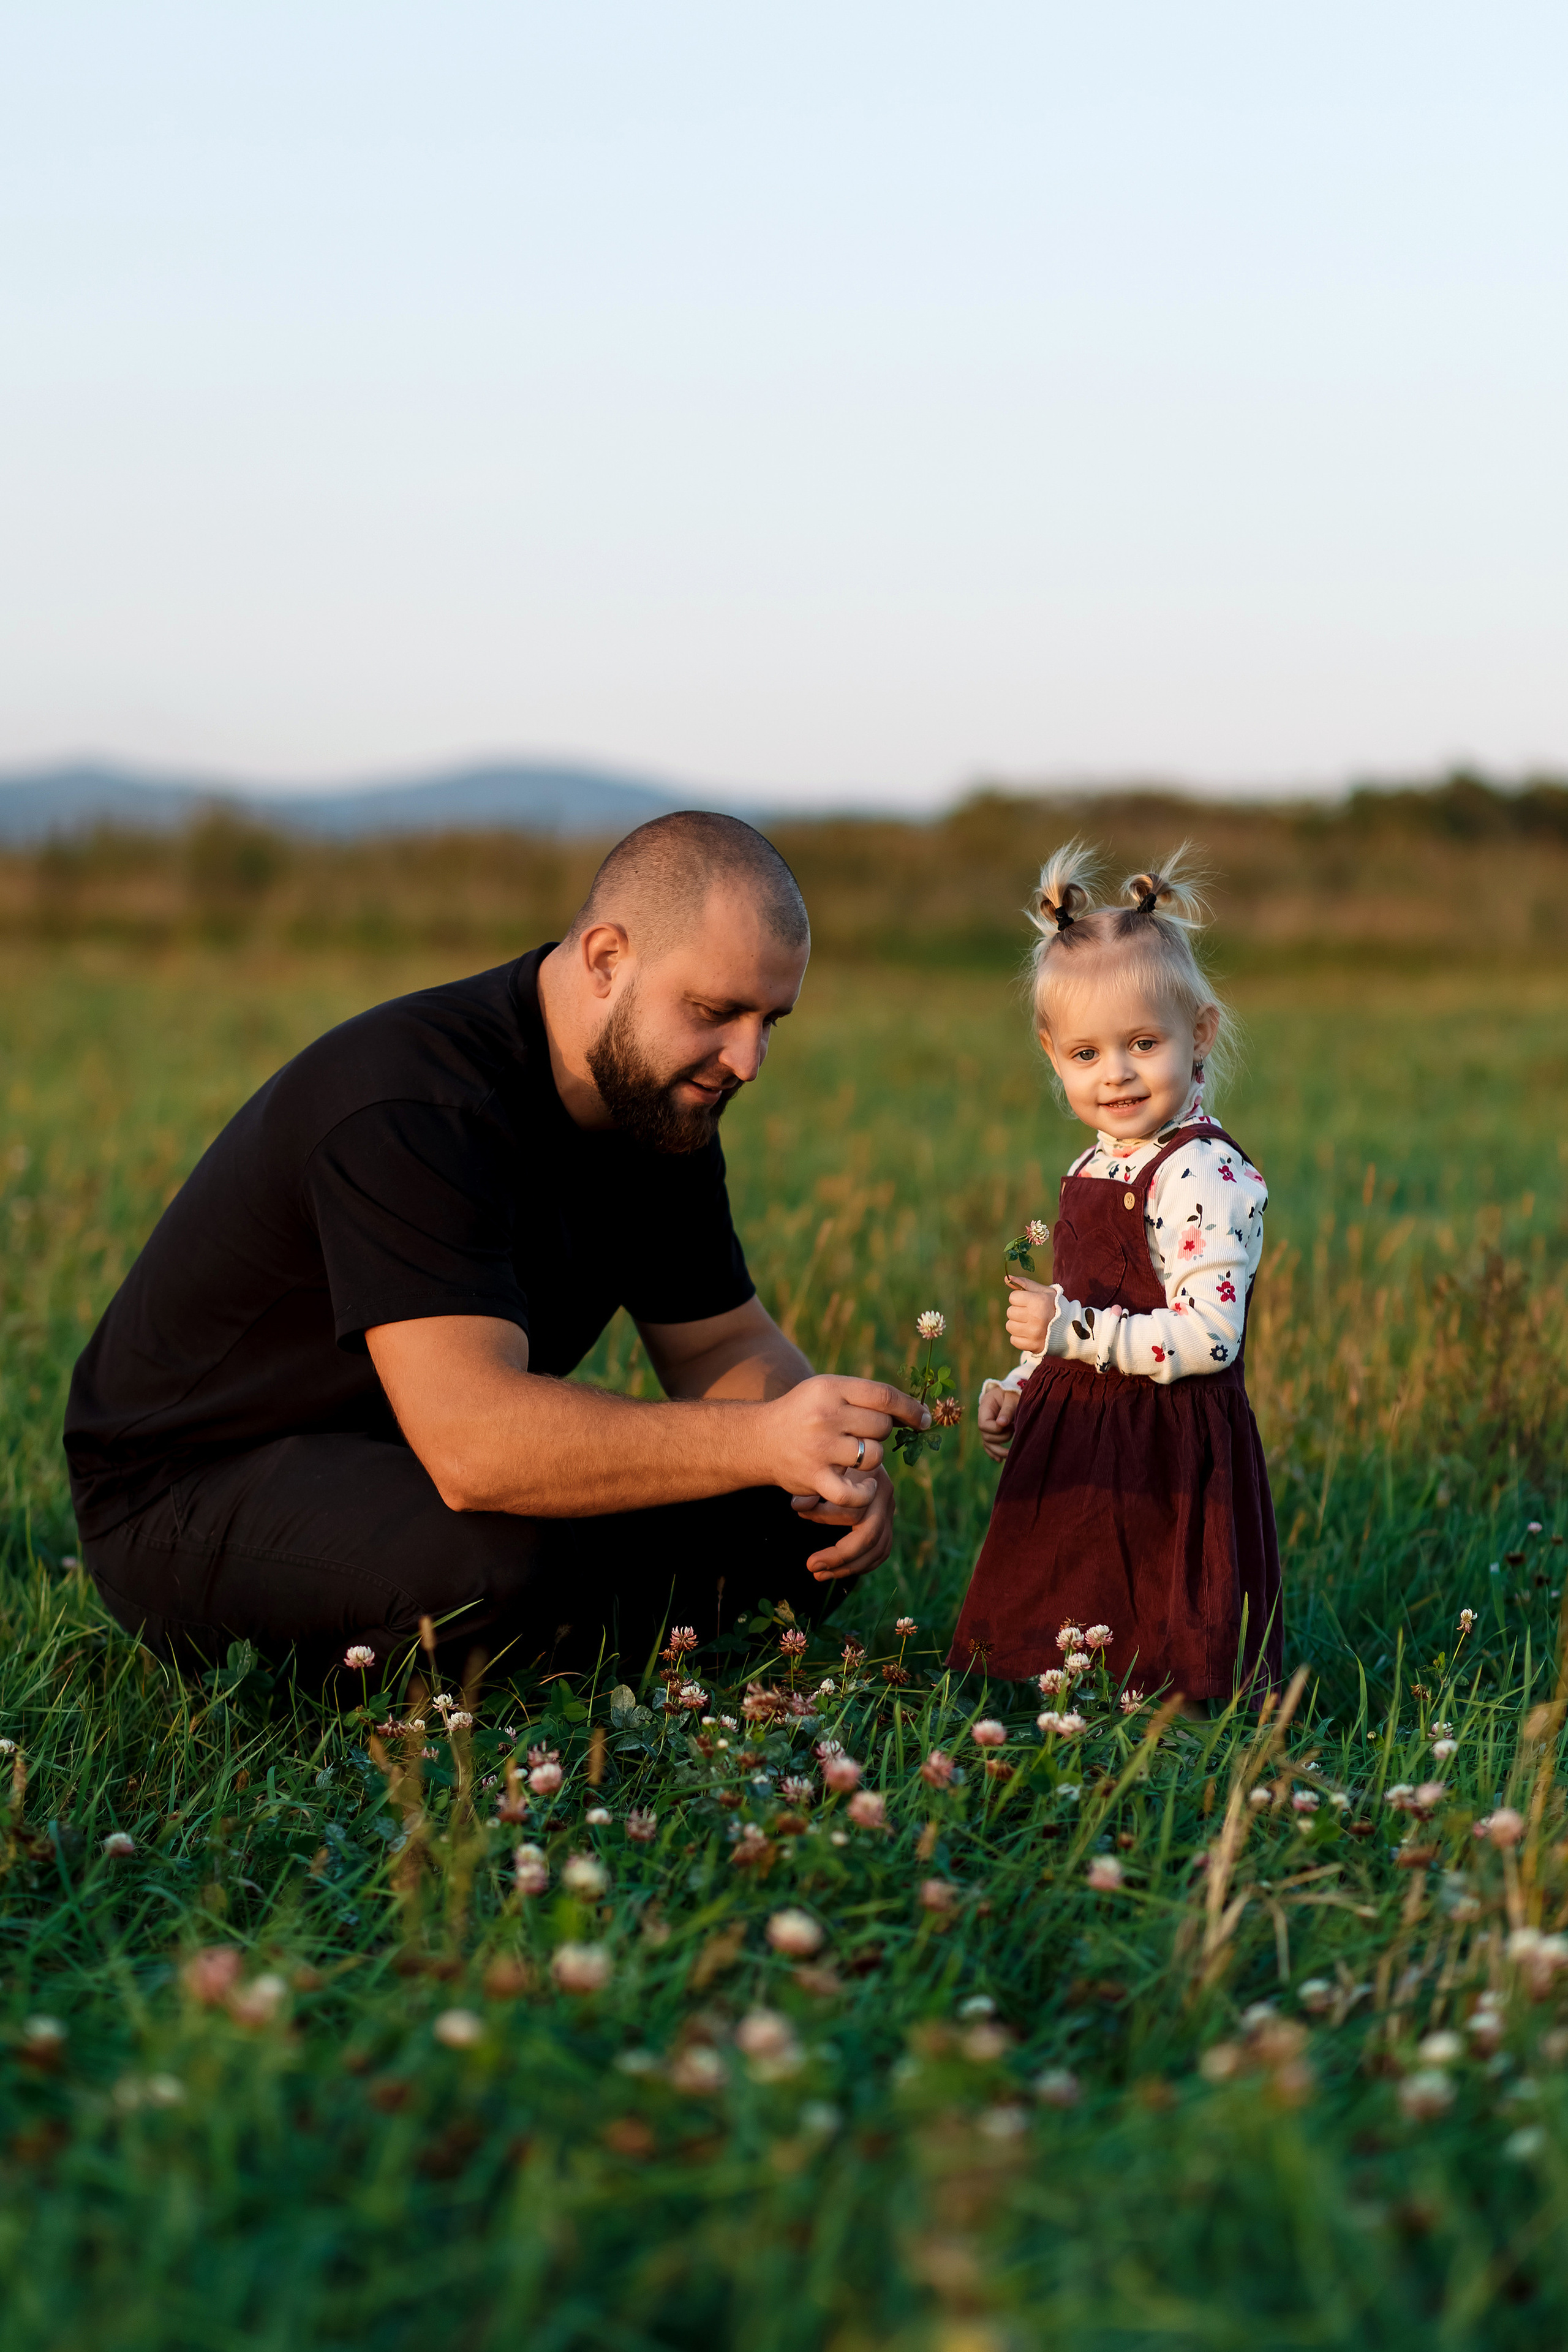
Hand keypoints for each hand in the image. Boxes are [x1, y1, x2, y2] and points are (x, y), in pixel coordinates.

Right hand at [760, 1375, 925, 1583]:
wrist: (759, 1439)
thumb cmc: (804, 1412)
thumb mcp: (828, 1390)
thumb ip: (866, 1396)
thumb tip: (915, 1412)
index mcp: (831, 1388)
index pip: (884, 1396)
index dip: (910, 1408)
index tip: (922, 1419)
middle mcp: (825, 1415)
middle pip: (882, 1427)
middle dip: (879, 1433)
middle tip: (861, 1436)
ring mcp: (820, 1448)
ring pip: (874, 1457)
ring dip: (871, 1460)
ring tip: (852, 1456)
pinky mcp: (815, 1478)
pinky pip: (855, 1493)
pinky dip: (864, 1492)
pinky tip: (863, 1486)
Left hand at [790, 1464, 897, 1580]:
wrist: (845, 1445)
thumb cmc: (826, 1456)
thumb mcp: (818, 1465)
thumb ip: (810, 1486)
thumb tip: (798, 1506)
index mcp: (870, 1478)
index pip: (853, 1510)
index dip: (824, 1517)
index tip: (798, 1514)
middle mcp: (884, 1495)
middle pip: (870, 1535)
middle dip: (840, 1556)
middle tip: (811, 1566)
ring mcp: (889, 1510)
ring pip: (878, 1549)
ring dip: (849, 1566)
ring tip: (820, 1573)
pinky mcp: (887, 1521)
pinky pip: (881, 1550)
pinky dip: (862, 1564)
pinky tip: (840, 1570)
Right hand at [977, 1382, 1018, 1462]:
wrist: (1012, 1392)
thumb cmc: (1012, 1393)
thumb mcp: (1012, 1398)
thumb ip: (1007, 1410)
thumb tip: (1001, 1424)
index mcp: (985, 1407)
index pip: (984, 1425)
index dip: (995, 1429)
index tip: (1009, 1425)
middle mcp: (983, 1418)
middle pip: (985, 1436)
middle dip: (1000, 1438)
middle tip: (1014, 1430)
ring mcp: (987, 1427)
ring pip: (987, 1443)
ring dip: (998, 1450)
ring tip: (1010, 1454)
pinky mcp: (993, 1432)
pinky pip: (989, 1445)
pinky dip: (994, 1453)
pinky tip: (1000, 1459)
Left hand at [1005, 1274, 1059, 1355]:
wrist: (1071, 1329)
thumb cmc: (1055, 1306)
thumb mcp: (1044, 1291)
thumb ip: (1025, 1283)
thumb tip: (1007, 1279)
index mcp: (1038, 1302)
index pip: (1013, 1298)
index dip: (1020, 1298)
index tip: (1029, 1302)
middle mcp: (1036, 1318)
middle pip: (1010, 1312)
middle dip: (1018, 1311)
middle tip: (1031, 1313)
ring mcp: (1034, 1333)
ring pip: (1010, 1326)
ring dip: (1017, 1324)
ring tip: (1030, 1323)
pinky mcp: (1033, 1346)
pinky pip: (1014, 1340)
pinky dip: (1020, 1337)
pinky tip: (1030, 1333)